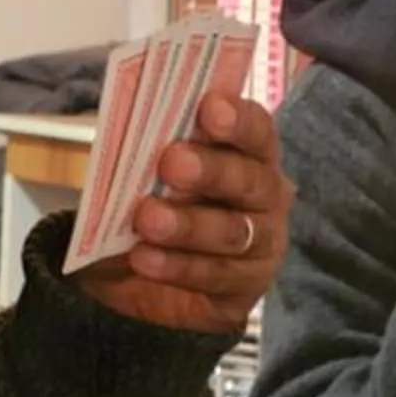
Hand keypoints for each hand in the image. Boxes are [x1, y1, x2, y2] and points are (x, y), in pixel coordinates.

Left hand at [79, 92, 292, 339]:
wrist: (137, 275)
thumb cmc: (152, 202)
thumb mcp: (144, 173)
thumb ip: (149, 153)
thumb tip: (129, 135)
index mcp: (250, 155)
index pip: (257, 131)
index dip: (238, 120)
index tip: (209, 108)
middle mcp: (266, 196)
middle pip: (249, 181)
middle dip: (211, 171)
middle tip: (172, 163)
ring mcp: (262, 245)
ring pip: (233, 233)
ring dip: (188, 225)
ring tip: (147, 219)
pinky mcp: (245, 288)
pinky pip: (215, 277)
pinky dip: (177, 267)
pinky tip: (143, 258)